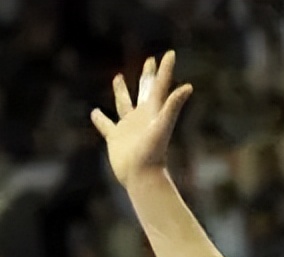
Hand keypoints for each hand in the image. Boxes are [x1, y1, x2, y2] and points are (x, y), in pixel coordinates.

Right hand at [91, 51, 192, 189]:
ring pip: (124, 103)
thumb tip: (188, 87)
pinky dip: (100, 119)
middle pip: (146, 90)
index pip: (161, 85)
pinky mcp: (115, 138)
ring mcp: (128, 127)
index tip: (170, 54)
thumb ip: (174, 105)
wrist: (141, 176)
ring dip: (122, 91)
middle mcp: (142, 116)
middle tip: (150, 60)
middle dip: (148, 75)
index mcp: (154, 110)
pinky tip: (94, 113)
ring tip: (118, 77)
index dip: (165, 69)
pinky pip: (106, 125)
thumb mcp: (163, 125)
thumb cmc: (153, 153)